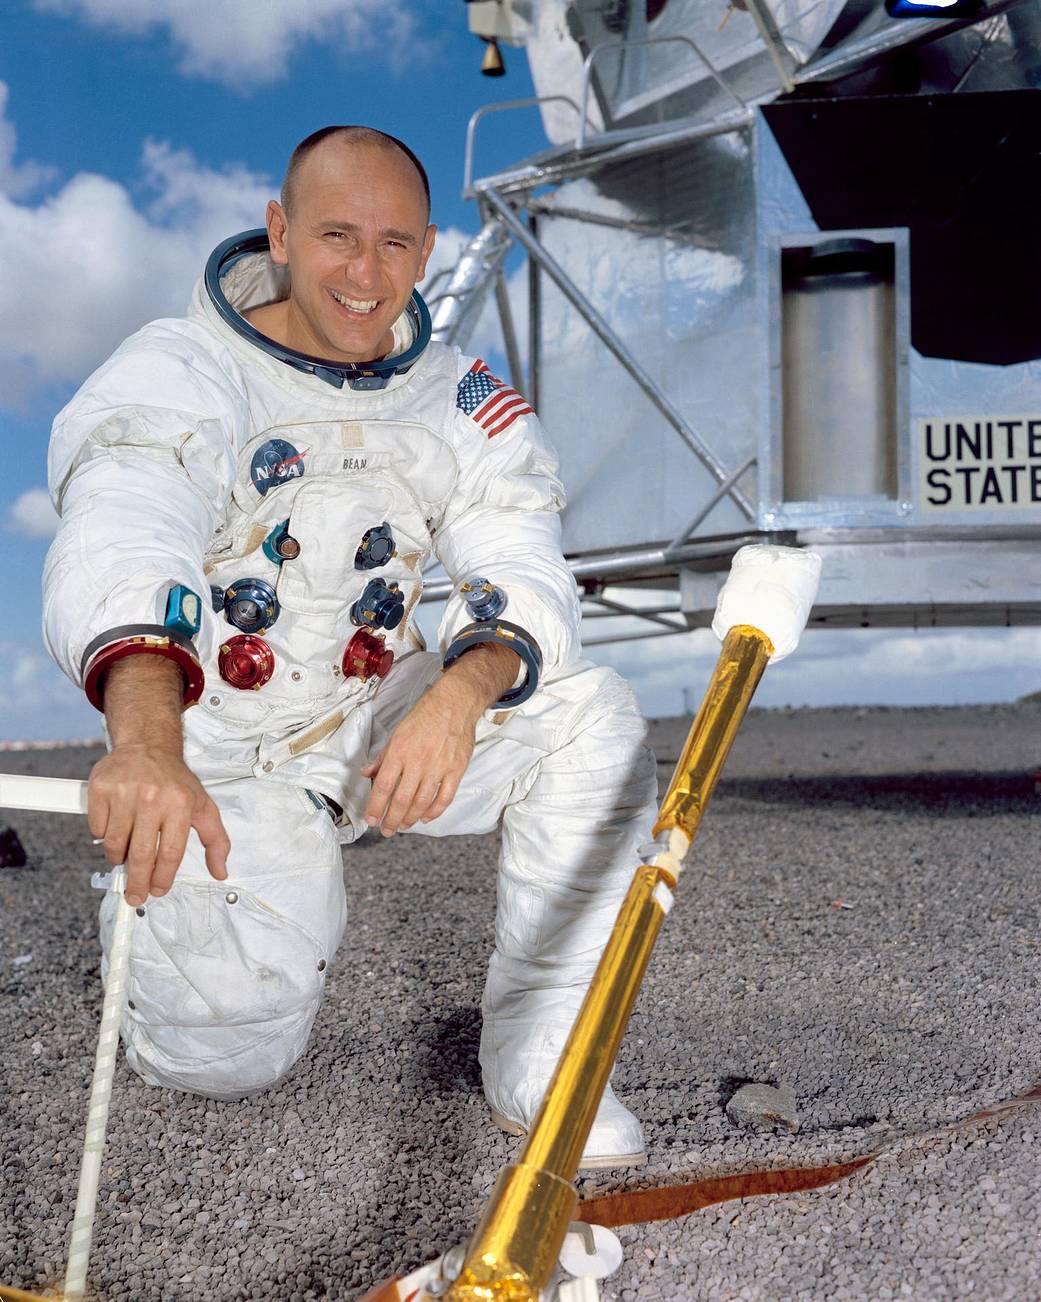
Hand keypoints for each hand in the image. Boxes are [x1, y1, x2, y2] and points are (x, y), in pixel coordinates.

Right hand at [88, 745, 229, 906]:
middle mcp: (153, 798)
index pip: (170, 853)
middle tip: (135, 895)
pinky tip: (116, 830)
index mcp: (180, 804)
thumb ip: (216, 840)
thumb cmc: (175, 781)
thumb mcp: (203, 806)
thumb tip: (220, 871)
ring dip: (119, 859)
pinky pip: (98, 829)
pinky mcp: (102, 789)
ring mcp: (125, 793)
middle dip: (137, 882)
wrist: (148, 745)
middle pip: (141, 855)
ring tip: (126, 857)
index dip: (162, 878)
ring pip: (115, 845)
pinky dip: (104, 837)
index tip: (158, 889)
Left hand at [361, 684, 478, 835]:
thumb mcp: (397, 733)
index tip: (370, 819)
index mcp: (400, 751)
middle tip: (386, 830)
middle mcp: (418, 762)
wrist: (455, 703)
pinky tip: (426, 817)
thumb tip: (366, 773)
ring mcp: (439, 767)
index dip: (375, 807)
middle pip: (402, 799)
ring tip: (403, 825)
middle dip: (391, 819)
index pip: (383, 786)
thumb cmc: (424, 716)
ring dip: (411, 818)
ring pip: (422, 802)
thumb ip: (382, 757)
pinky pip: (445, 797)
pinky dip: (435, 811)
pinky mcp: (456, 770)